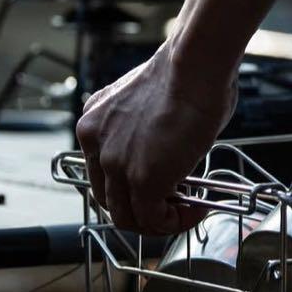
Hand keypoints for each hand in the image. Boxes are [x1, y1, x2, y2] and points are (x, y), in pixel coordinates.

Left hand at [75, 43, 237, 234]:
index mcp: (95, 124)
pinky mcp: (144, 180)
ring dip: (159, 222)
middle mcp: (96, 144)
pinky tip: (197, 209)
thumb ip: (150, 132)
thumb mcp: (150, 104)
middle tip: (174, 207)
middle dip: (143, 211)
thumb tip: (175, 150)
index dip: (132, 189)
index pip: (103, 174)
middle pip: (110, 200)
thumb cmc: (188, 74)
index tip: (160, 188)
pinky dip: (177, 222)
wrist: (194, 68)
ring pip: (128, 217)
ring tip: (187, 211)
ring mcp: (117, 164)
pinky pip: (155, 220)